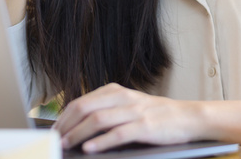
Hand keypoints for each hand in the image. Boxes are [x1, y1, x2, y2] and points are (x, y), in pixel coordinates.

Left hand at [53, 83, 203, 152]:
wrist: (188, 117)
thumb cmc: (157, 115)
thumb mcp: (129, 105)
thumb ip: (108, 110)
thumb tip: (79, 125)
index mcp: (116, 91)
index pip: (81, 101)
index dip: (63, 117)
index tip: (53, 131)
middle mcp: (123, 98)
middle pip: (85, 108)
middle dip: (66, 125)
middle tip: (55, 140)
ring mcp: (134, 112)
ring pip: (98, 120)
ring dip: (77, 134)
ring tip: (66, 145)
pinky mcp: (145, 127)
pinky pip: (118, 133)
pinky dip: (101, 142)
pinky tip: (89, 149)